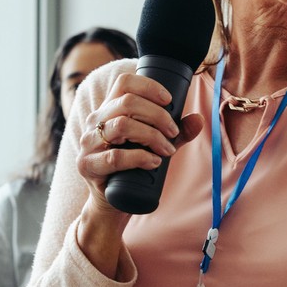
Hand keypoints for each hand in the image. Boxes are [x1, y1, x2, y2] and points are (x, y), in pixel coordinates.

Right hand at [75, 71, 205, 215]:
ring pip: (121, 125)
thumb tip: (198, 120)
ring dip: (151, 135)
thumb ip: (176, 133)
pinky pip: (114, 157)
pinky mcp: (88, 165)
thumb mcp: (156, 146)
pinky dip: (139, 157)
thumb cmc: (133, 169)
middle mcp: (94, 121)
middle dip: (158, 115)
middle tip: (173, 132)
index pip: (124, 82)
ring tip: (167, 149)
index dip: (149, 86)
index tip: (169, 100)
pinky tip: (154, 161)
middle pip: (127, 102)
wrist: (111, 204)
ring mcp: (88, 143)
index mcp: (108, 110)